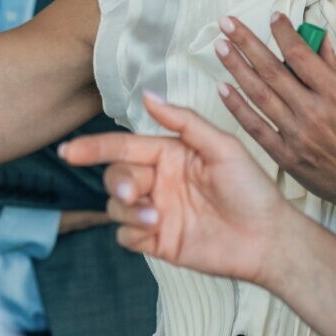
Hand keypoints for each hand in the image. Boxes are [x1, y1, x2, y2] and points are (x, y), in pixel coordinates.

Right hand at [59, 92, 288, 285]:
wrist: (267, 238)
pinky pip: (126, 234)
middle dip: (117, 181)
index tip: (69, 150)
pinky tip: (154, 230)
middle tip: (133, 192)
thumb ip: (183, 121)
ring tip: (154, 216)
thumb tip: (148, 96)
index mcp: (169, 153)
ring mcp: (156, 210)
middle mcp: (158, 180)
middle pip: (114, 175)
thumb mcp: (222, 146)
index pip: (124, 146)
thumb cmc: (250, 187)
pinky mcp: (157, 240)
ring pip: (115, 205)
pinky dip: (132, 231)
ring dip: (126, 209)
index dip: (94, 147)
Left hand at [215, 13, 335, 227]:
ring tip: (220, 46)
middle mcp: (313, 113)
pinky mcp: (285, 156)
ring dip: (236, 68)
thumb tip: (317, 35)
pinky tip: (222, 87)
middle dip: (246, 43)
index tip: (272, 16)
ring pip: (259, 94)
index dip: (283, 33)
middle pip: (272, 70)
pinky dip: (237, 106)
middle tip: (227, 23)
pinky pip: (255, 126)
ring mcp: (296, 135)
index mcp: (335, 94)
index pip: (301, 55)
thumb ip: (333, 65)